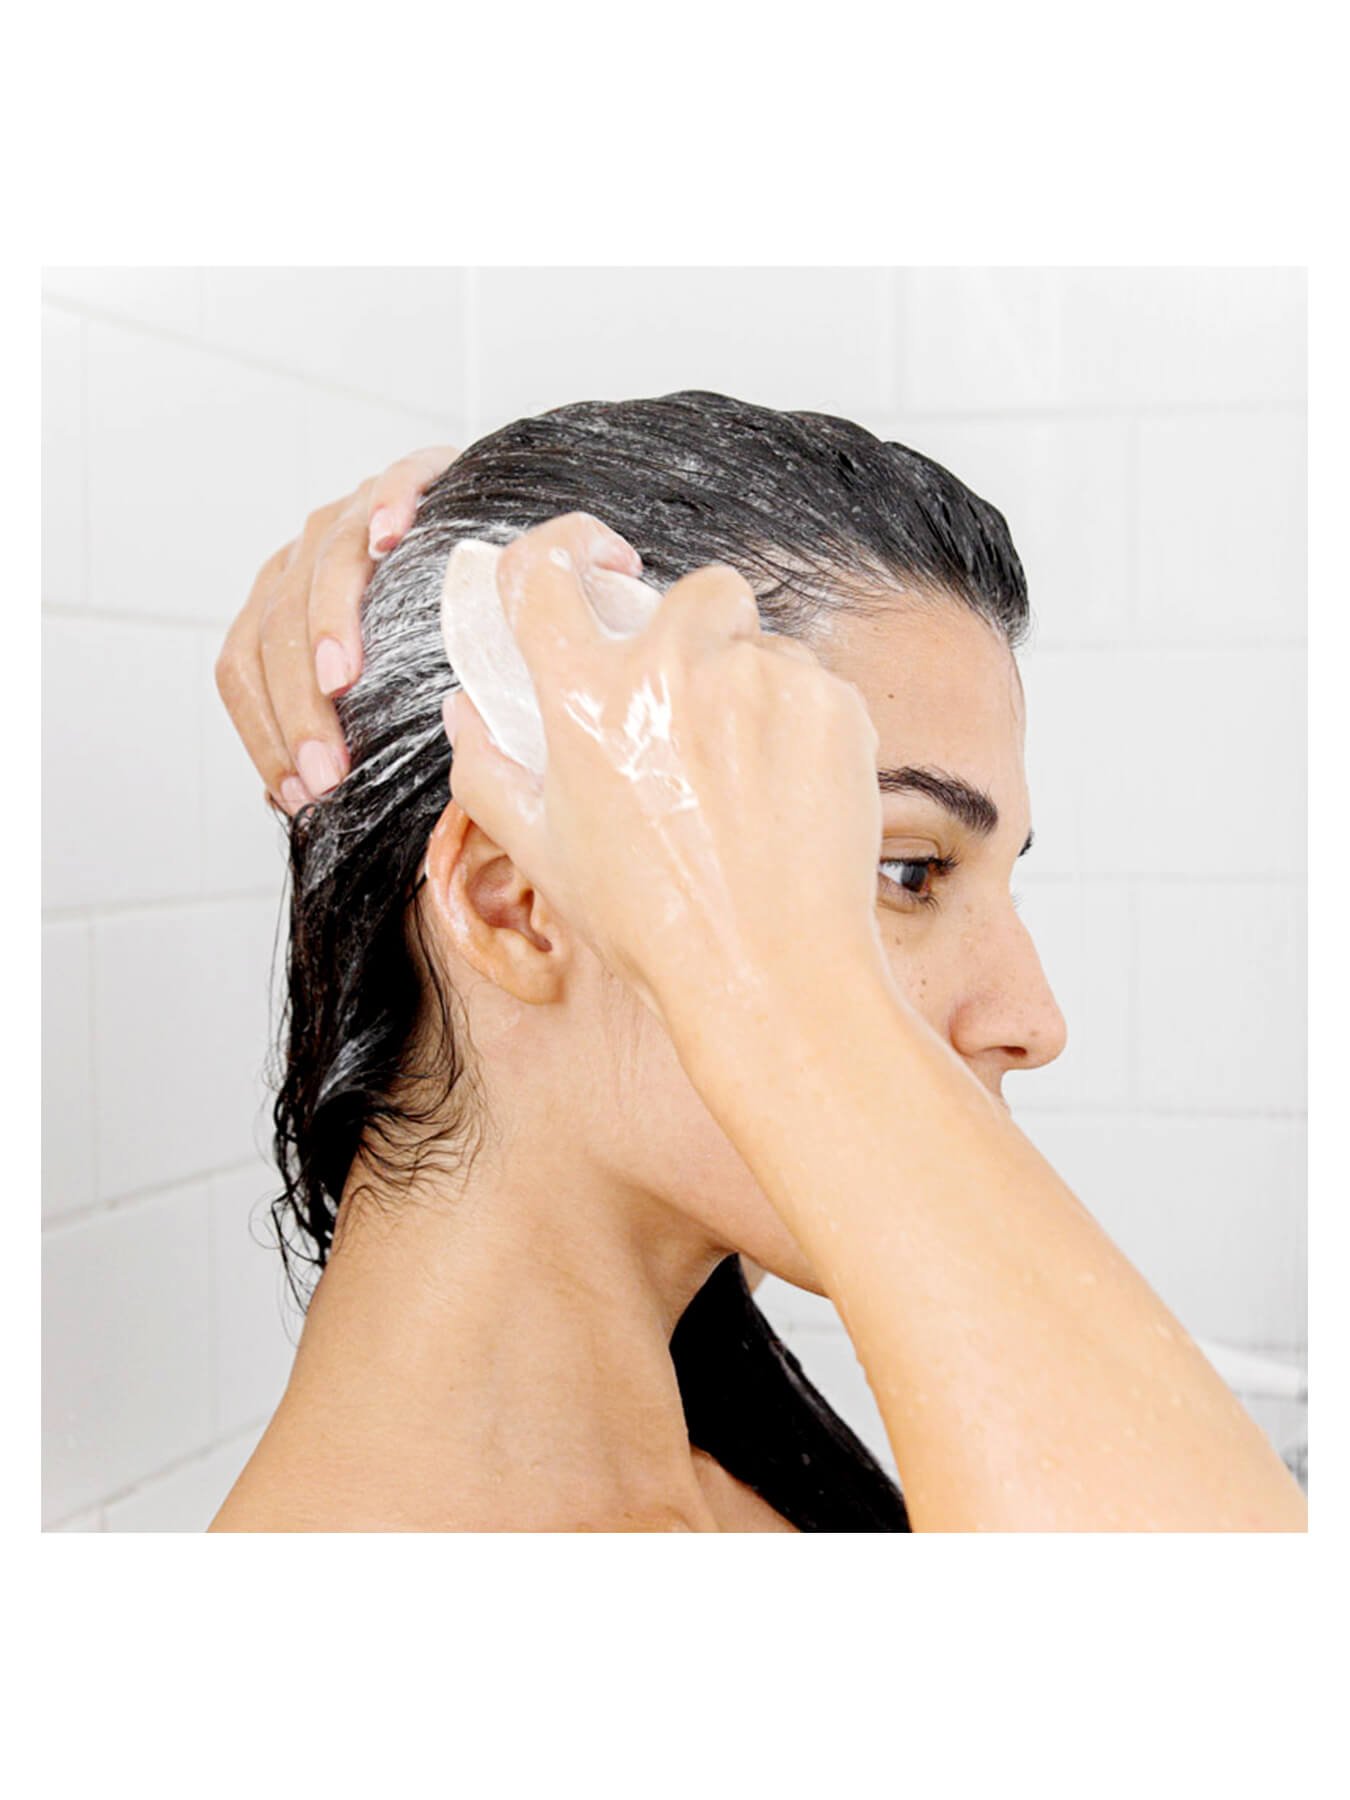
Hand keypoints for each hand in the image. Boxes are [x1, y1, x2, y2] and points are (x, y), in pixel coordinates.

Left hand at [216, 445, 458, 812]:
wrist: (502, 556)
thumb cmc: (443, 647)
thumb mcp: (382, 699)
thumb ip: (342, 734)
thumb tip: (294, 802)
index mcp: (281, 608)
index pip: (241, 668)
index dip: (264, 733)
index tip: (302, 794)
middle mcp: (305, 557)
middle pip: (273, 627)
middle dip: (295, 708)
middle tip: (329, 772)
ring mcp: (356, 513)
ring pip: (322, 563)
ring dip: (328, 625)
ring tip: (341, 681)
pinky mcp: (415, 475)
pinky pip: (394, 482)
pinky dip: (389, 504)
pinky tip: (392, 537)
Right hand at [443, 512, 884, 1025]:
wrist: (768, 971)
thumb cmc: (652, 925)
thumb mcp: (543, 854)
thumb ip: (489, 770)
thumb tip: (468, 712)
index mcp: (589, 700)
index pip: (546, 571)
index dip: (561, 550)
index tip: (594, 563)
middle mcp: (676, 671)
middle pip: (690, 589)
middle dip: (691, 633)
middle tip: (690, 711)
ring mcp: (763, 680)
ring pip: (758, 643)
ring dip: (747, 685)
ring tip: (740, 778)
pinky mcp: (833, 704)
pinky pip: (812, 683)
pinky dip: (799, 723)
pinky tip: (782, 795)